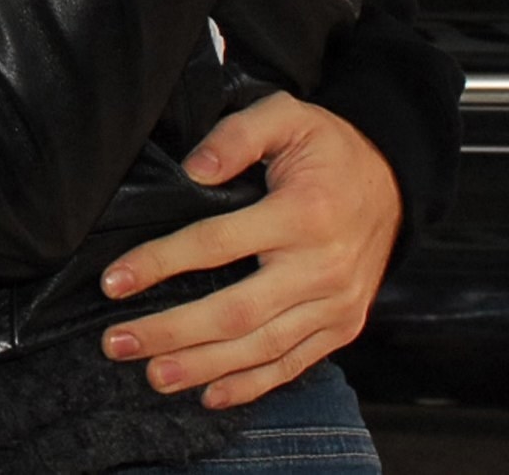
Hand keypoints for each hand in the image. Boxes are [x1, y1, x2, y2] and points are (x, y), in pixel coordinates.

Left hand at [99, 92, 401, 407]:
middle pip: (235, 312)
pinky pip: (294, 363)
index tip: (113, 282)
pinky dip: (252, 385)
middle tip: (117, 343)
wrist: (395, 184)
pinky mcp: (343, 326)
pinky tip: (210, 394)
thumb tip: (193, 171)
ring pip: (261, 347)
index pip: (216, 244)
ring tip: (152, 375)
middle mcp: (321, 268)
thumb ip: (236, 136)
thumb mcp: (286, 116)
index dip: (160, 264)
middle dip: (171, 332)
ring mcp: (336, 304)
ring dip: (203, 366)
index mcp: (302, 214)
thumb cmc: (327, 149)